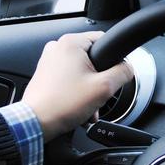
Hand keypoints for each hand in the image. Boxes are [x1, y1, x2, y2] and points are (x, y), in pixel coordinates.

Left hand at [20, 31, 134, 139]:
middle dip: (99, 81)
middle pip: (93, 59)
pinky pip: (69, 79)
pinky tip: (78, 107)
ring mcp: (49, 61)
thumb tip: (128, 68)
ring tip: (87, 106)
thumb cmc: (62, 104)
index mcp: (71, 43)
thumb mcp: (104, 88)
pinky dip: (76, 92)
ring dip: (89, 90)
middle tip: (98, 95)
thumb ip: (122, 73)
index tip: (113, 76)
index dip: (114, 60)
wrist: (36, 123)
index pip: (105, 41)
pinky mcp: (46, 75)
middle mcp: (58, 48)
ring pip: (82, 72)